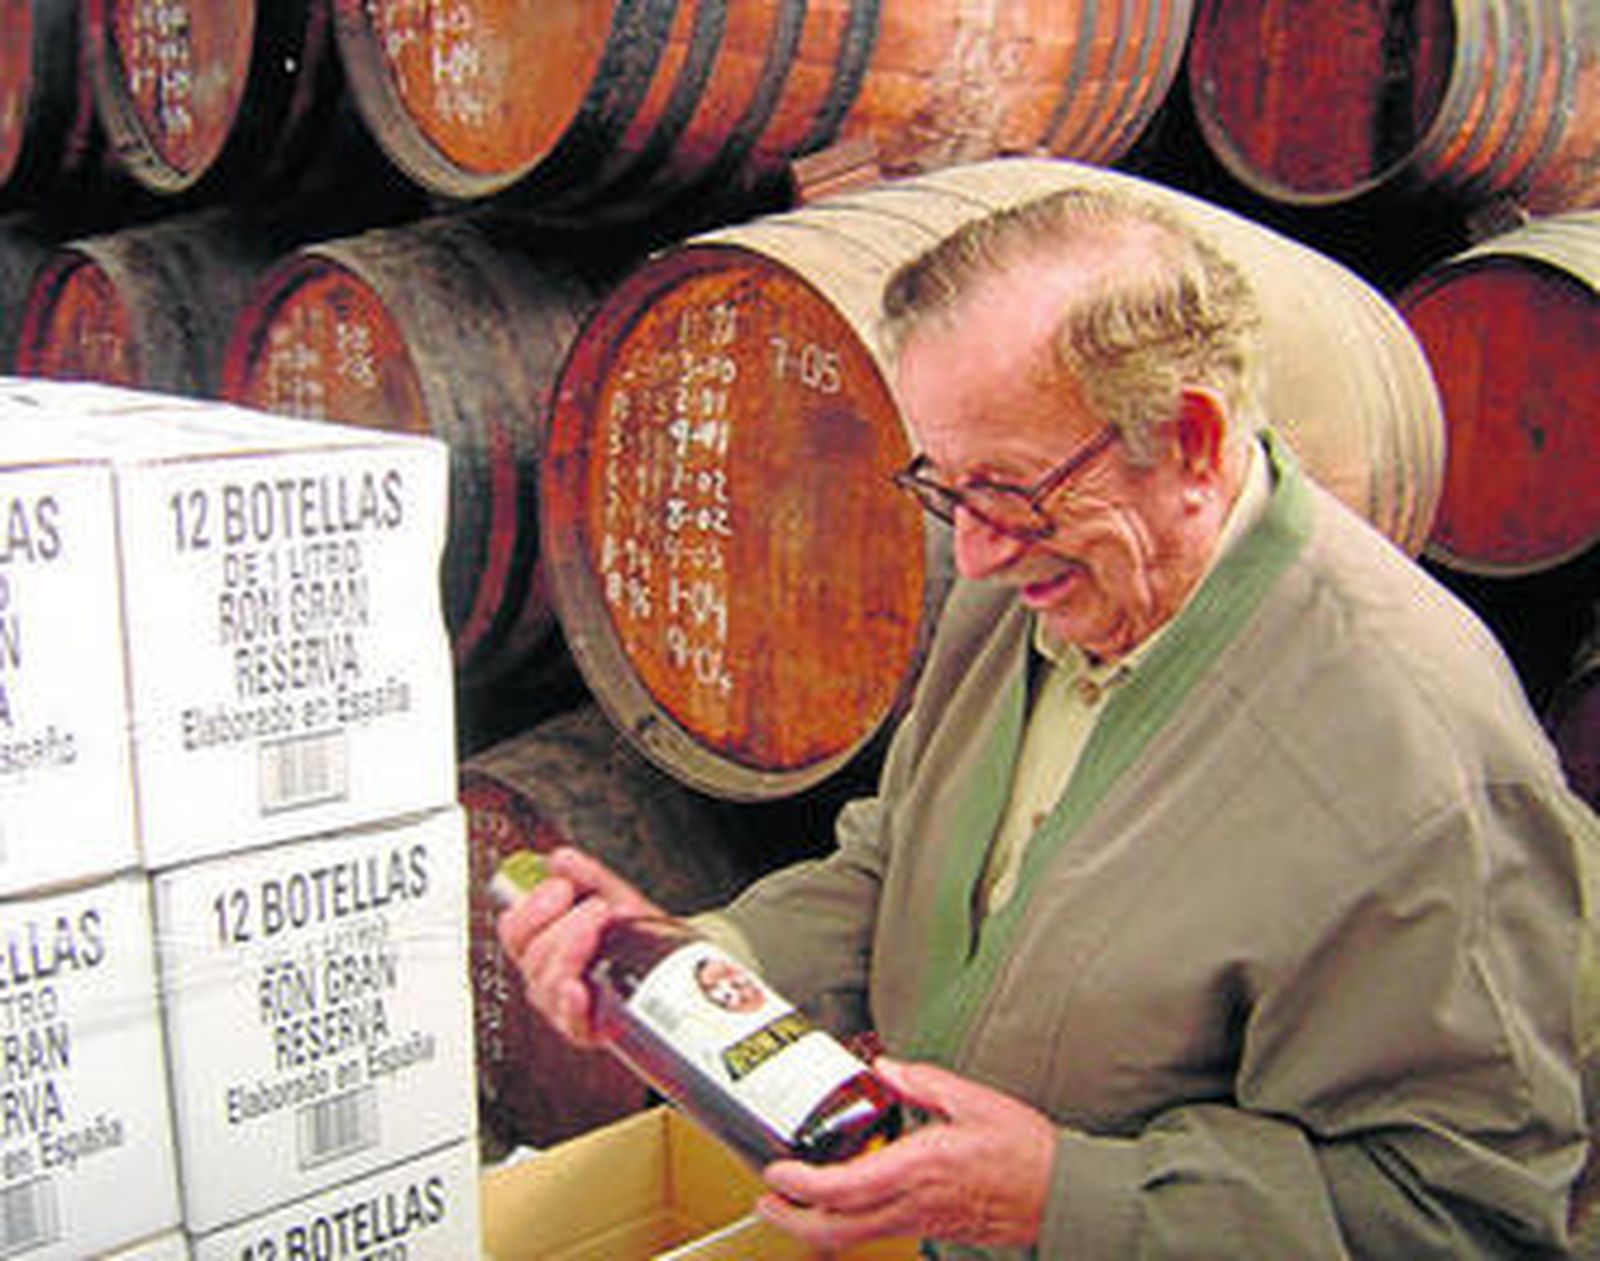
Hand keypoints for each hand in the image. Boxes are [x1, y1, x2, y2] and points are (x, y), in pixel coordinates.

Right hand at [494, 846, 662, 1046]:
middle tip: (597, 907)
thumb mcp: (614, 898)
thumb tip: (561, 859)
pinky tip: (579, 988)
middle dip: (563, 925)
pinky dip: (571, 1005)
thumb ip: (587, 877)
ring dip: (572, 952)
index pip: (513, 929)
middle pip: (530, 955)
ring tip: (602, 929)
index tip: (560, 888)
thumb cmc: (635, 936)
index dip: (530, 908)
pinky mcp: (585, 1029)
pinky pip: (569, 1023)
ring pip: (546, 984)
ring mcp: (563, 1004)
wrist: (673, 969)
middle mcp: (547, 974)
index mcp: (544, 942)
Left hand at [757, 1057, 1055, 1249]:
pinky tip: (843, 1204)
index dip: (802, 1186)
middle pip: (836, 1229)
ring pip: (854, 1238)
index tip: (776, 1172)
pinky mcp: (932, 1230)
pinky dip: (848, 1225)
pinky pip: (878, 1233)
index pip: (844, 1188)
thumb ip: (922, 1083)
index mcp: (919, 1167)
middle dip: (792, 1221)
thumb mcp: (972, 1100)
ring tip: (793, 1204)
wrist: (1060, 1193)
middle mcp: (913, 1203)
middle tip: (767, 1201)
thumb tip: (885, 1068)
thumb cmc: (1023, 1148)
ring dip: (815, 1226)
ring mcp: (921, 1223)